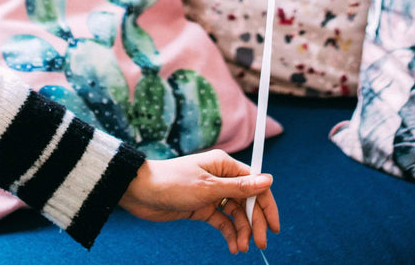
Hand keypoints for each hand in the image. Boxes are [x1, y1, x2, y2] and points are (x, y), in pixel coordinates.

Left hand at [119, 148, 280, 253]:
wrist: (140, 193)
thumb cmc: (173, 182)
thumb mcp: (208, 188)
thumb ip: (239, 187)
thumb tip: (268, 180)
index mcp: (225, 165)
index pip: (255, 183)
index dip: (267, 204)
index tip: (274, 226)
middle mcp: (221, 177)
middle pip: (247, 200)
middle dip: (256, 222)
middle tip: (261, 243)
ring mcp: (211, 193)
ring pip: (235, 213)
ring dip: (241, 230)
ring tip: (242, 248)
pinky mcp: (201, 207)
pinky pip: (221, 221)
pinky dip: (228, 233)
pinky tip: (232, 246)